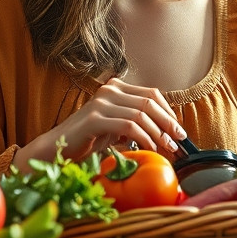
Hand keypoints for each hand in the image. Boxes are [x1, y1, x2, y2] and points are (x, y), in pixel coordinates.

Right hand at [17, 78, 186, 168]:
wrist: (56, 149)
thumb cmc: (89, 141)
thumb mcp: (117, 128)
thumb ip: (137, 123)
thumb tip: (169, 133)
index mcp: (116, 88)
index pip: (152, 95)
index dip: (170, 113)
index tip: (180, 132)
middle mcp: (109, 90)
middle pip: (150, 103)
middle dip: (168, 124)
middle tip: (179, 142)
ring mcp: (100, 102)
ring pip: (141, 114)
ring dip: (158, 134)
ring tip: (166, 149)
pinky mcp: (94, 119)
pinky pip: (128, 126)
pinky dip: (144, 138)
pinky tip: (149, 149)